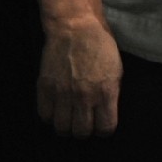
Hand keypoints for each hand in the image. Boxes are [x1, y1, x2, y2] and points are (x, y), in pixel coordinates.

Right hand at [38, 16, 121, 137]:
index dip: (104, 130)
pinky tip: (56, 110)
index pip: (106, 127)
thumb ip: (111, 94)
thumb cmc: (101, 47)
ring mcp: (63, 93)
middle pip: (81, 132)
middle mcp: (84, 96)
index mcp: (106, 91)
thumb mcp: (117, 70)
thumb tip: (106, 113)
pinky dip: (50, 116)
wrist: (75, 29)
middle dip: (85, 131)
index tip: (102, 125)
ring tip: (69, 119)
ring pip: (61, 128)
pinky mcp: (45, 87)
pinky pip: (44, 115)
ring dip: (66, 127)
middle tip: (84, 123)